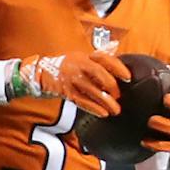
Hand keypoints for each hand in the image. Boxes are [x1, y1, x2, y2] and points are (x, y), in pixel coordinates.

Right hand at [11, 50, 128, 117]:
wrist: (41, 73)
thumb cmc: (65, 67)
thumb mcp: (80, 58)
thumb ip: (98, 60)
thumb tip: (116, 56)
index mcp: (85, 56)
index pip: (104, 58)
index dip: (118, 67)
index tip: (128, 77)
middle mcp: (78, 65)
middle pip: (99, 74)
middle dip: (112, 86)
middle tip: (119, 96)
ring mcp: (72, 78)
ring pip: (92, 90)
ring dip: (106, 102)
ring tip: (115, 110)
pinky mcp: (66, 91)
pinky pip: (82, 101)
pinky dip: (93, 108)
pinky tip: (103, 113)